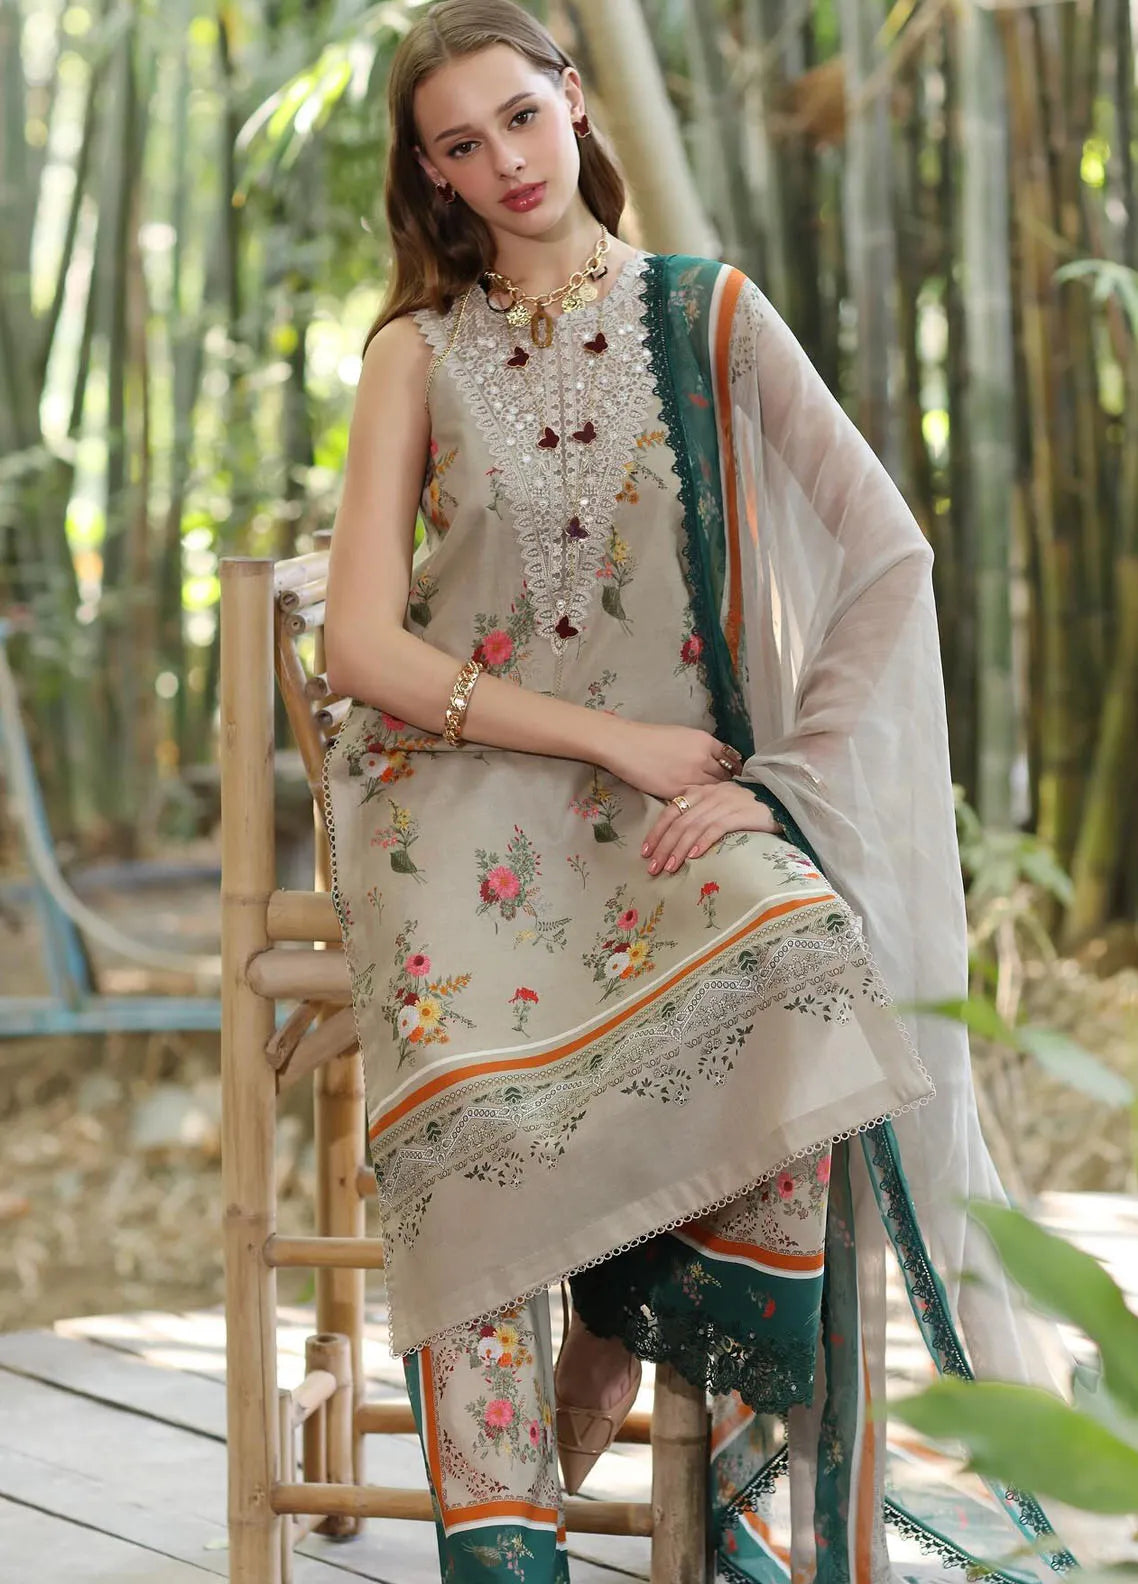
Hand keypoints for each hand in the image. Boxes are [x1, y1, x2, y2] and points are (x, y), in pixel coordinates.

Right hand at [597, 719, 742, 800]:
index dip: (732, 768)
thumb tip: (711, 759)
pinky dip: (699, 803)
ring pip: (712, 791)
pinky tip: (699, 806)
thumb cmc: (649, 737)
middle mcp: (702, 759)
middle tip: (726, 793)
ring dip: (714, 797)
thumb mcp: (682, 734)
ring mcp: (691, 776)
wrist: (625, 745)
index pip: (730, 758)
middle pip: (725, 777)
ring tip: (714, 802)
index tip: (732, 775)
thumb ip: (699, 747)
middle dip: (726, 784)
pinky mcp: (677, 792)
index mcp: (704, 741)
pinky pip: (695, 800)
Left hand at [641, 781, 782, 875]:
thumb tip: (676, 842)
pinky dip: (702, 842)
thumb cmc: (746, 810)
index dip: (656, 832)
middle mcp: (709, 795)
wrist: (779, 802)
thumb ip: (699, 816)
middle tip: (653, 867)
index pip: (671, 811)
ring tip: (669, 867)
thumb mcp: (717, 807)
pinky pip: (716, 828)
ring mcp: (724, 803)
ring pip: (694, 827)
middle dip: (664, 846)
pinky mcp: (739, 813)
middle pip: (679, 822)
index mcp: (700, 792)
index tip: (645, 851)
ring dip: (679, 849)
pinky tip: (693, 857)